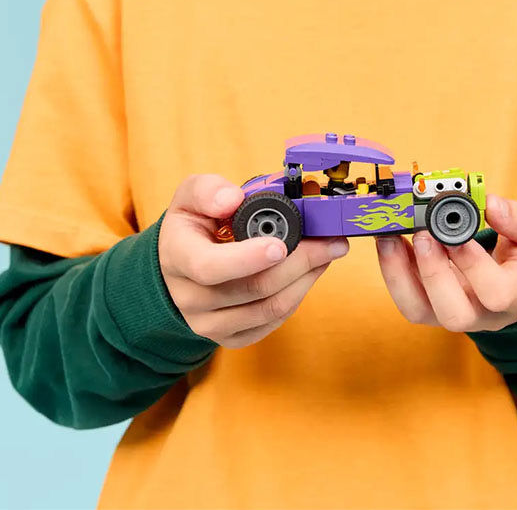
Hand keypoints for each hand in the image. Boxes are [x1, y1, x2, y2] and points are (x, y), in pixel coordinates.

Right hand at [158, 174, 348, 347]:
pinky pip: (273, 321)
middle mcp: (189, 297)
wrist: (180, 264)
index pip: (209, 267)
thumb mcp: (191, 197)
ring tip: (327, 252)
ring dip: (307, 278)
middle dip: (299, 262)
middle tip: (329, 241)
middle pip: (253, 288)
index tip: (281, 245)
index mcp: (177, 257)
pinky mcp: (231, 337)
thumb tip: (232, 199)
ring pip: (270, 307)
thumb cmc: (193, 225)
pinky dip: (299, 294)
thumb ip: (208, 191)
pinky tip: (311, 271)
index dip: (248, 259)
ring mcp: (209, 322)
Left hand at [375, 194, 516, 331]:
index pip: (496, 294)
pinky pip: (406, 297)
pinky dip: (392, 269)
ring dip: (398, 273)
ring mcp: (453, 313)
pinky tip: (391, 240)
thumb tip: (491, 204)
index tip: (459, 234)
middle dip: (431, 273)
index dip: (473, 265)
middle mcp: (482, 314)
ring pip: (418, 311)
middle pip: (453, 314)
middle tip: (422, 235)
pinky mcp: (432, 305)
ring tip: (390, 237)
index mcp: (516, 297)